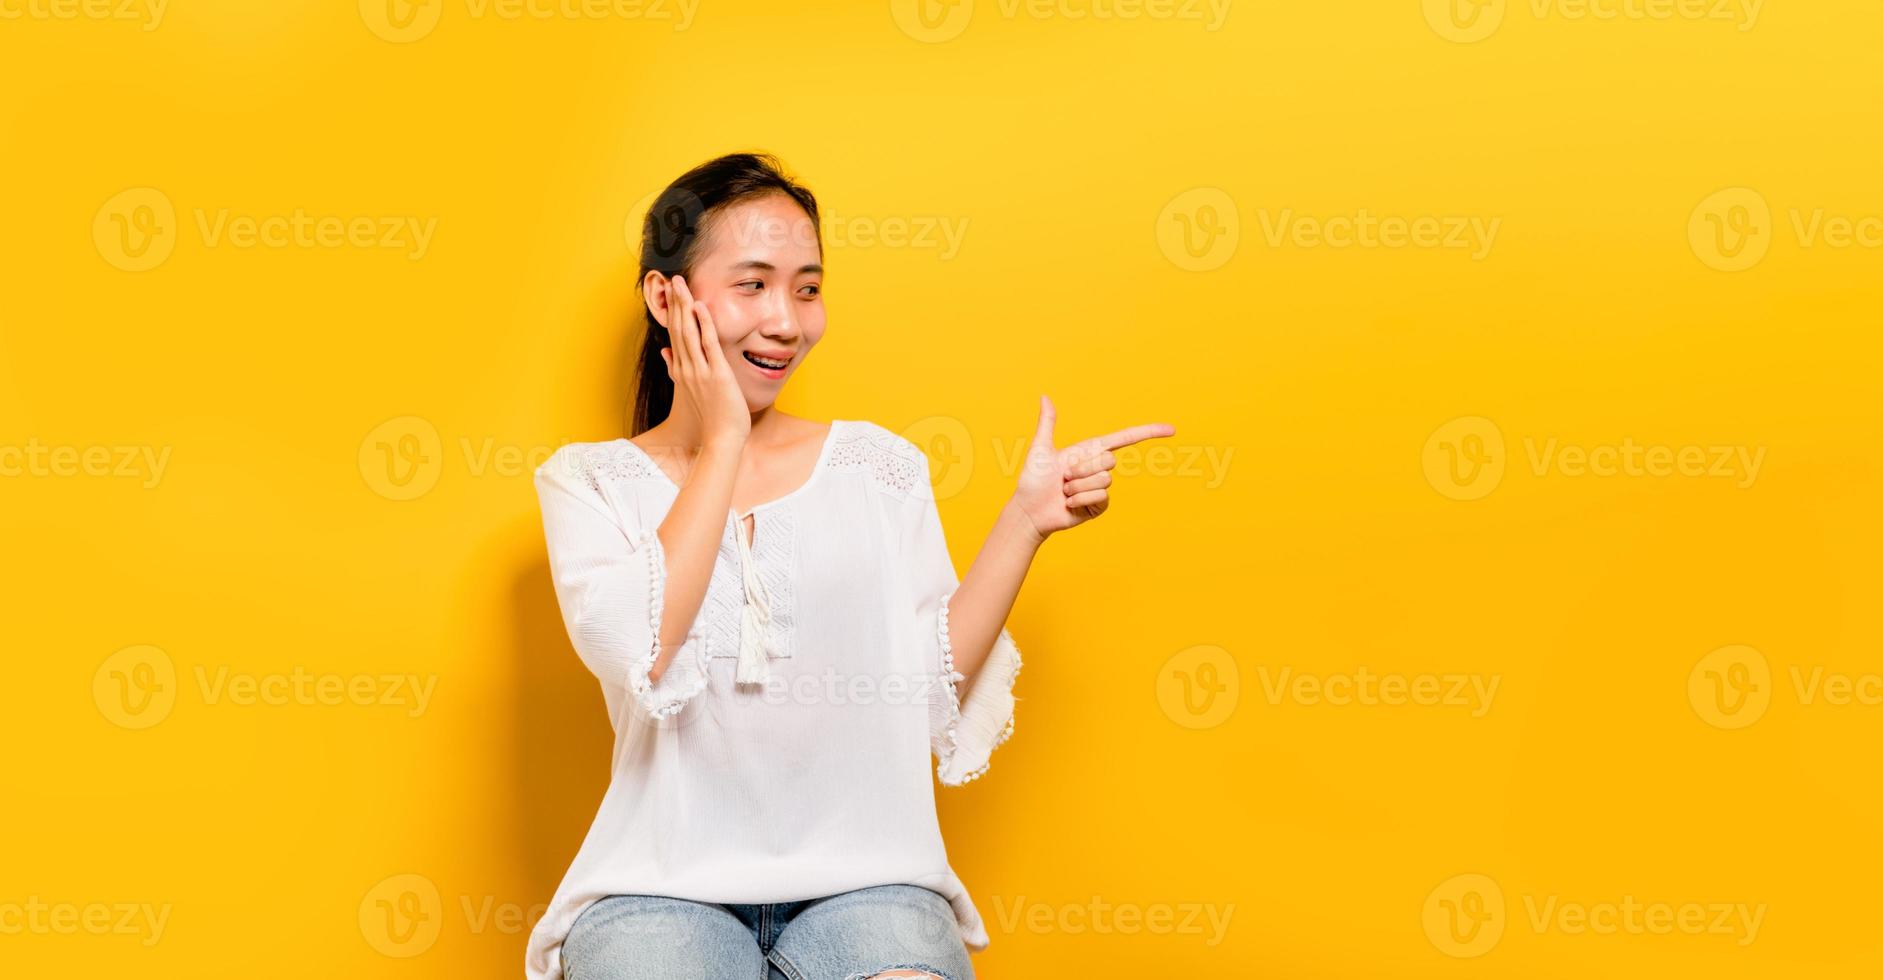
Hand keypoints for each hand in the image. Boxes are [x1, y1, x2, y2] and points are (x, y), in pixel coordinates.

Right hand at [660, 274, 749, 447]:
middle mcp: (687, 368)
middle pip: (678, 329)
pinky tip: (700, 307)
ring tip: (681, 285)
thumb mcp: (689, 391)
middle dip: (675, 303)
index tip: (669, 293)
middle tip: (672, 279)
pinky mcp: (717, 374)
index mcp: (681, 371)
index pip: (674, 336)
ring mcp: (700, 371)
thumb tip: (664, 352)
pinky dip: (704, 325)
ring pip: (689, 333)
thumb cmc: (711, 418)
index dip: (672, 313)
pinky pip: (709, 345)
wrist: (721, 439)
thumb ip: (675, 370)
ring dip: (685, 307)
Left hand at [1009, 394, 1174, 539]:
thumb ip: (1047, 423)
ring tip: (1064, 491)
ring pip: (1103, 480)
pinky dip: (1080, 499)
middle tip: (1064, 477)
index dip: (1148, 432)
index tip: (1171, 430)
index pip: (1125, 438)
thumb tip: (1044, 396)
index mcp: (1089, 450)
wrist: (1029, 511)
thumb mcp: (1041, 449)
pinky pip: (1100, 497)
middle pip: (1109, 460)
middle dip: (1082, 468)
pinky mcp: (1099, 506)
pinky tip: (1069, 504)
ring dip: (1078, 486)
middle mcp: (1098, 467)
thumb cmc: (1033, 480)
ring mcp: (1100, 487)